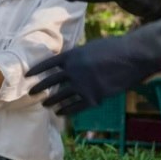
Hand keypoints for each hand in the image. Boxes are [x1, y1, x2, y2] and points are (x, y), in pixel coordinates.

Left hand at [27, 1, 160, 114]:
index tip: (28, 76)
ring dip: (51, 101)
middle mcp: (73, 70)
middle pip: (50, 81)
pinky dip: (66, 110)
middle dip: (39, 87)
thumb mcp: (92, 47)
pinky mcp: (93, 97)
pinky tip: (60, 112)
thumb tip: (69, 65)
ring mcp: (82, 85)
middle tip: (30, 93)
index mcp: (72, 55)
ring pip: (60, 96)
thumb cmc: (116, 47)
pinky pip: (75, 106)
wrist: (133, 56)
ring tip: (44, 104)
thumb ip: (79, 57)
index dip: (37, 70)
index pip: (48, 63)